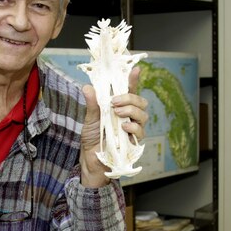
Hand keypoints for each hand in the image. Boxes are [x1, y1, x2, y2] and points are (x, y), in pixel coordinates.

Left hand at [80, 66, 148, 186]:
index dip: (134, 80)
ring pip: (143, 115)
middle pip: (140, 102)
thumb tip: (87, 87)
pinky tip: (123, 127)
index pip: (130, 91)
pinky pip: (140, 132)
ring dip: (130, 111)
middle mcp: (129, 116)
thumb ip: (92, 104)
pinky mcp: (133, 142)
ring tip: (116, 113)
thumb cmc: (92, 138)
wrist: (91, 160)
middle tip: (114, 101)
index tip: (135, 70)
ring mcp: (133, 129)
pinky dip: (133, 127)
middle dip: (130, 98)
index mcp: (120, 107)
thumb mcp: (90, 119)